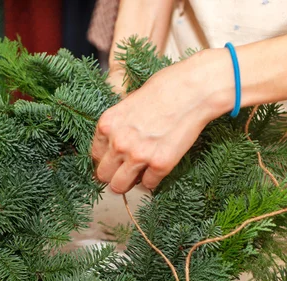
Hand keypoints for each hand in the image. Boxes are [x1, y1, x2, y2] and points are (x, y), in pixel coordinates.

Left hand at [92, 50, 232, 193]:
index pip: (95, 155)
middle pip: (103, 175)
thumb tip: (116, 142)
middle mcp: (119, 143)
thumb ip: (119, 125)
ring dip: (128, 183)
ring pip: (120, 186)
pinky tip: (158, 167)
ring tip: (138, 176)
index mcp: (107, 125)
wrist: (192, 90)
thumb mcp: (129, 102)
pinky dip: (153, 179)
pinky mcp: (160, 165)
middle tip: (124, 172)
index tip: (114, 161)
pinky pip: (149, 185)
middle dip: (113, 175)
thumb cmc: (164, 88)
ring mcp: (139, 156)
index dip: (105, 159)